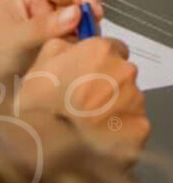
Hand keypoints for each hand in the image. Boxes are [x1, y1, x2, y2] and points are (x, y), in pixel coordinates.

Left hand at [0, 0, 103, 76]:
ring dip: (88, 38)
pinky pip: (76, 46)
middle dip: (90, 19)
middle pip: (79, 3)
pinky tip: (83, 64)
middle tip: (94, 42)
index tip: (96, 14)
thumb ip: (45, 25)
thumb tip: (78, 13)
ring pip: (81, 27)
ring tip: (89, 55)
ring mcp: (51, 28)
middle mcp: (45, 6)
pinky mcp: (55, 49)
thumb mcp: (15, 36)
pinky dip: (82, 53)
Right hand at [18, 37, 148, 156]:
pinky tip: (99, 132)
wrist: (49, 142)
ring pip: (129, 97)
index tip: (87, 71)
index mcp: (101, 50)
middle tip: (84, 96)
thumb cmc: (43, 99)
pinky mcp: (140, 128)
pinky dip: (120, 126)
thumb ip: (67, 42)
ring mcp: (135, 101)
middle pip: (122, 72)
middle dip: (107, 80)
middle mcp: (124, 71)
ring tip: (89, 118)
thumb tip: (79, 41)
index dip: (99, 59)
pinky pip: (133, 122)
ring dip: (114, 103)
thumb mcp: (43, 57)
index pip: (113, 46)